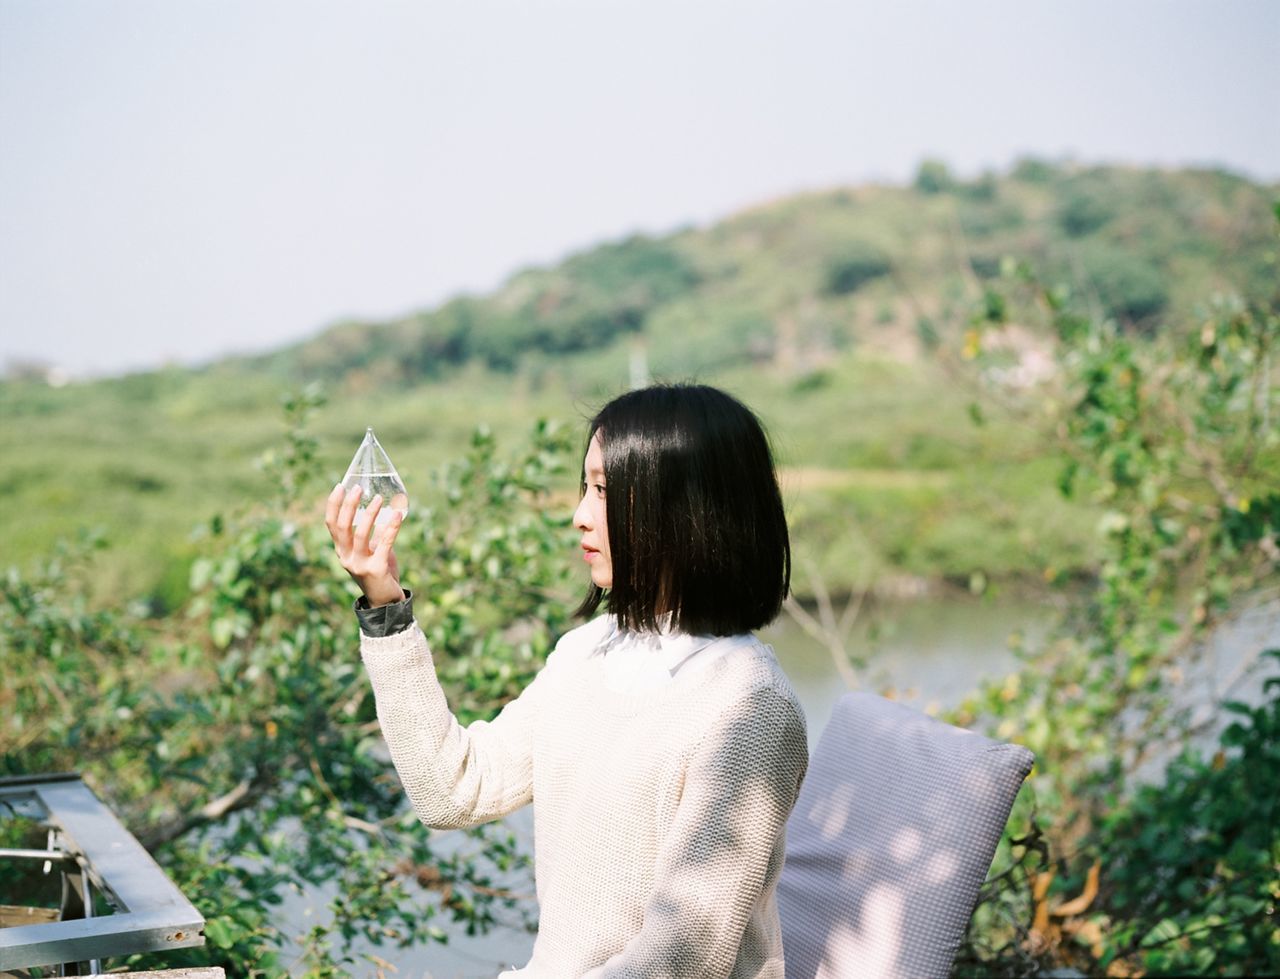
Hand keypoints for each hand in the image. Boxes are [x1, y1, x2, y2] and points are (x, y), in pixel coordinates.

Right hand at [325, 484, 405, 605]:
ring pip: (360, 535)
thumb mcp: (373, 550)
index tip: (340, 486)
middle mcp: (346, 557)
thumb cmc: (379, 571)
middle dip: (349, 505)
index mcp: (342, 550)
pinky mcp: (376, 569)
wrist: (386, 601)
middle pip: (342, 527)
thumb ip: (375, 533)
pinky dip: (391, 527)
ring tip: (379, 498)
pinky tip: (398, 515)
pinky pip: (384, 544)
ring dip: (369, 514)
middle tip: (358, 488)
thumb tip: (386, 508)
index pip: (331, 524)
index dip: (334, 504)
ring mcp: (359, 565)